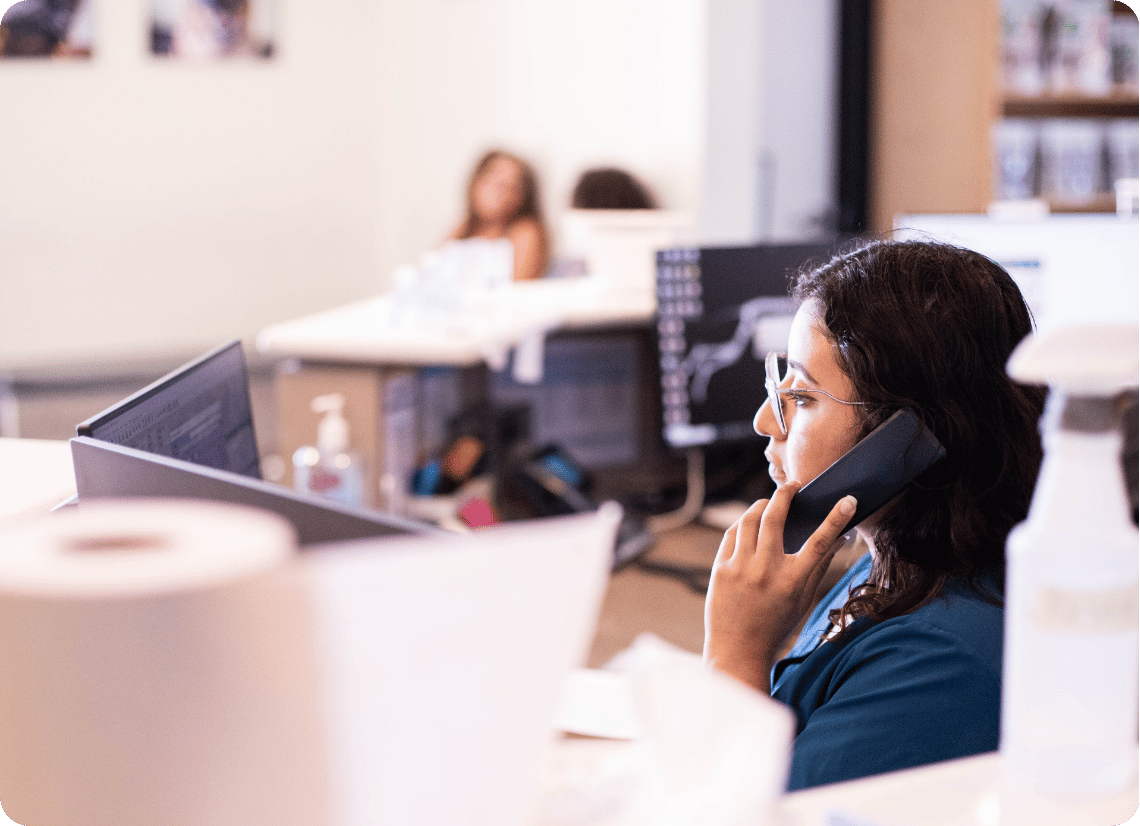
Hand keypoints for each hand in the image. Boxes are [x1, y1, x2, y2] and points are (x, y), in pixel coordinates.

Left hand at [703, 482, 855, 691]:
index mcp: (793, 582)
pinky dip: (743, 525)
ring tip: (770, 503)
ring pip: (749, 520)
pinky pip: (732, 534)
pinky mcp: (720, 569)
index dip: (836, 519)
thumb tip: (839, 539)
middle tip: (791, 486)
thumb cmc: (775, 627)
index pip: (820, 542)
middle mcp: (766, 571)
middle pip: (775, 517)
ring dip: (761, 505)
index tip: (848, 500)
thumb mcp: (803, 602)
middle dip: (785, 494)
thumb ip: (818, 568)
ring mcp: (740, 568)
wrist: (737, 651)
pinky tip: (750, 523)